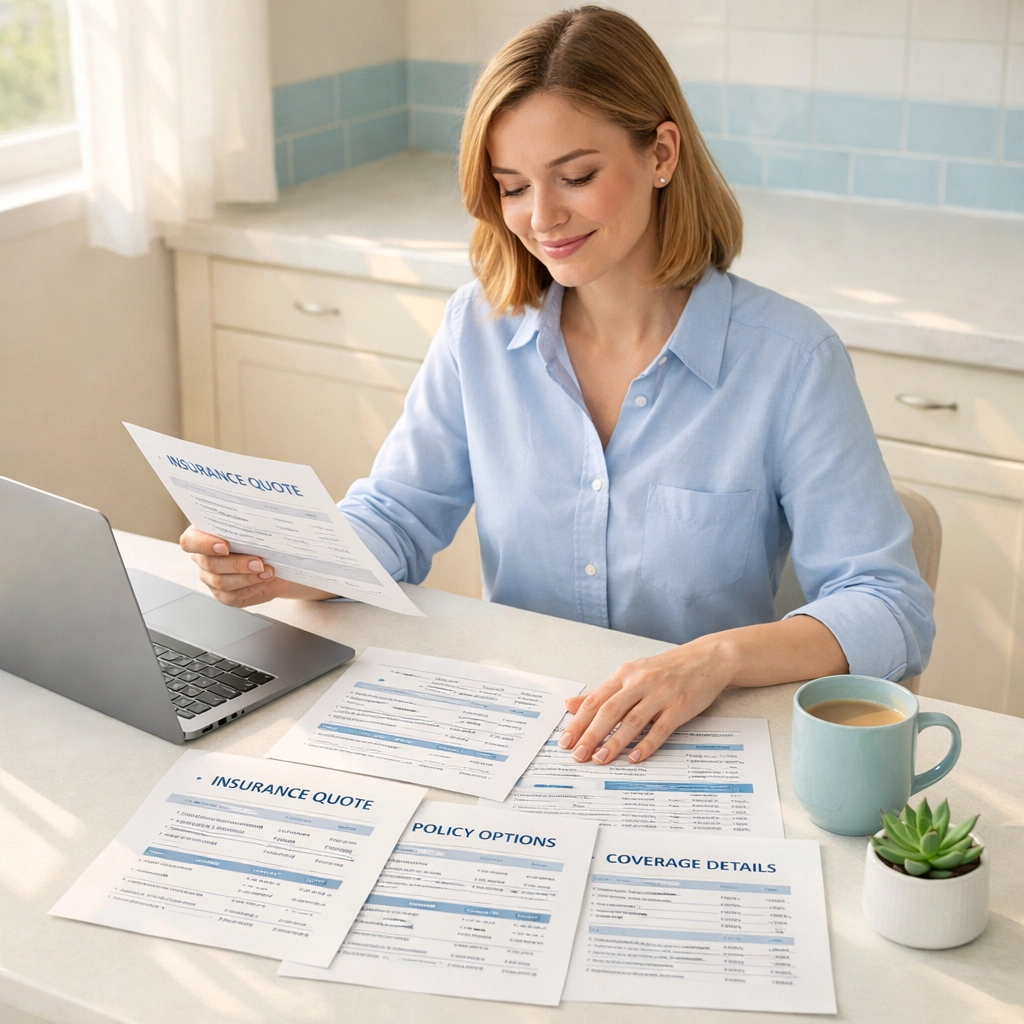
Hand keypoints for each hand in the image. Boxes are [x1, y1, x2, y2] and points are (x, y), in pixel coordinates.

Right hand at [180, 527, 332, 606]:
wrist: (275, 560)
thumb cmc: (260, 540)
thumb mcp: (255, 529)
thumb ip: (248, 526)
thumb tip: (260, 523)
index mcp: (202, 536)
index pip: (190, 541)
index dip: (204, 544)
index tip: (225, 546)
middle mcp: (203, 558)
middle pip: (210, 564)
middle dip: (237, 564)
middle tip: (259, 562)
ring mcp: (211, 578)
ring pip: (221, 582)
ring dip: (248, 577)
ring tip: (268, 571)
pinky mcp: (223, 595)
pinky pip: (232, 596)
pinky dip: (252, 588)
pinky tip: (265, 580)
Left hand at [558, 636, 730, 764]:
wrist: (705, 659)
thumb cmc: (665, 669)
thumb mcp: (630, 674)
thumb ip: (602, 692)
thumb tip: (571, 705)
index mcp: (624, 674)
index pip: (595, 700)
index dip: (579, 722)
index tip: (566, 741)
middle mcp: (640, 683)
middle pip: (610, 711)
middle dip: (591, 735)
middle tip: (578, 755)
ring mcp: (660, 694)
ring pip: (632, 721)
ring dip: (615, 742)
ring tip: (600, 759)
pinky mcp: (680, 707)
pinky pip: (660, 728)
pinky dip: (646, 744)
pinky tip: (634, 757)